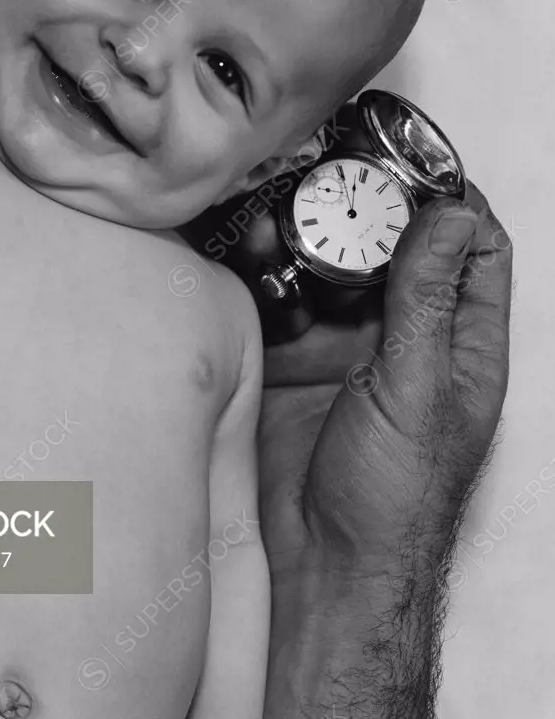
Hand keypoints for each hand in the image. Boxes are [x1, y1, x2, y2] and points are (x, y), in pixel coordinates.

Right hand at [257, 183, 511, 571]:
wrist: (317, 567)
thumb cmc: (393, 498)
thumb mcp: (419, 389)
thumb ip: (429, 301)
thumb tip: (453, 216)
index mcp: (458, 344)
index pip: (474, 250)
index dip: (450, 198)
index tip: (412, 158)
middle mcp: (403, 337)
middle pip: (393, 247)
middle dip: (363, 207)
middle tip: (328, 170)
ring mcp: (344, 346)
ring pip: (331, 266)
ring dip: (309, 236)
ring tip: (282, 210)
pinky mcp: (290, 360)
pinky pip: (280, 297)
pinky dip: (266, 271)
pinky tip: (252, 252)